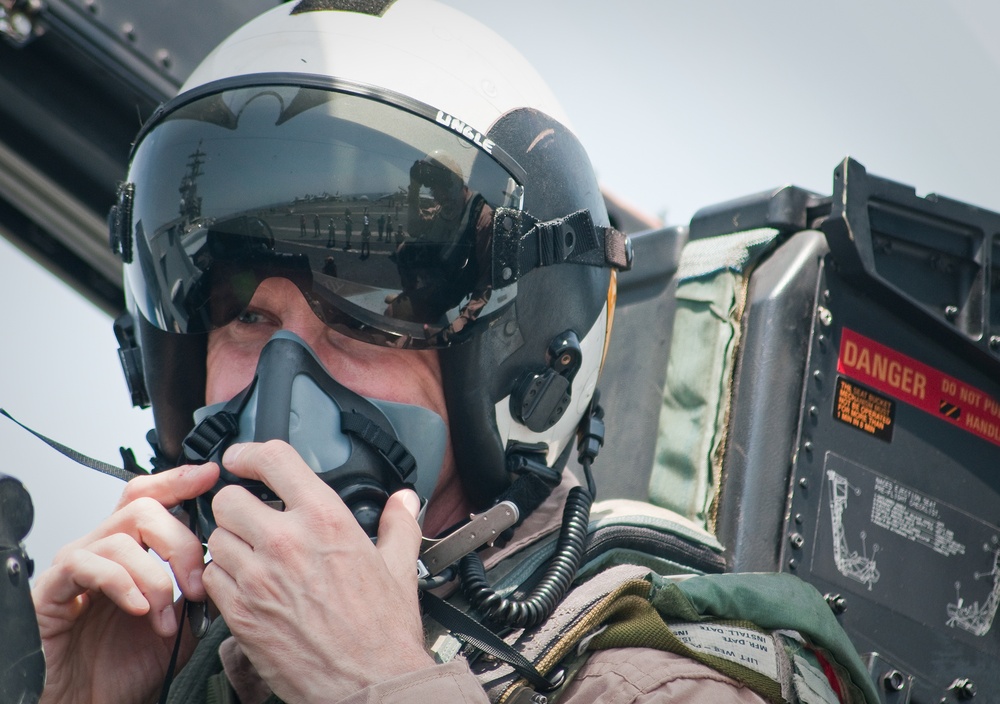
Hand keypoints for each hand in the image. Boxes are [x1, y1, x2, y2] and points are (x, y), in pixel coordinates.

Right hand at [33, 462, 219, 703]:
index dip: (179, 480)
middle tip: (196, 584)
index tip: (210, 476)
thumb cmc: (125, 668)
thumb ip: (196, 590)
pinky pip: (86, 565)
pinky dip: (122, 583)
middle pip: (142, 508)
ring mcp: (74, 567)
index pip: (151, 497)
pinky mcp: (50, 590)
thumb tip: (223, 564)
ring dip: (155, 577)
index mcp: (132, 550)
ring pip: (120, 536)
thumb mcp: (179, 624)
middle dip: (181, 542)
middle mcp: (102, 550)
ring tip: (166, 617)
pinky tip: (139, 609)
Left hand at [205, 440, 432, 702]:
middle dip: (237, 503)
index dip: (251, 453)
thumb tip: (405, 501)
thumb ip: (399, 524)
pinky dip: (222, 577)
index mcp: (326, 519)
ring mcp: (258, 577)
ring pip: (216, 537)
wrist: (369, 684)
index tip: (244, 458)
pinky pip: (211, 578)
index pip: (273, 459)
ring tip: (251, 555)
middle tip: (251, 517)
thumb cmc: (383, 631)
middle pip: (229, 497)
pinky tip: (246, 585)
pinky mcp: (240, 613)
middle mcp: (286, 541)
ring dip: (229, 542)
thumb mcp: (399, 567)